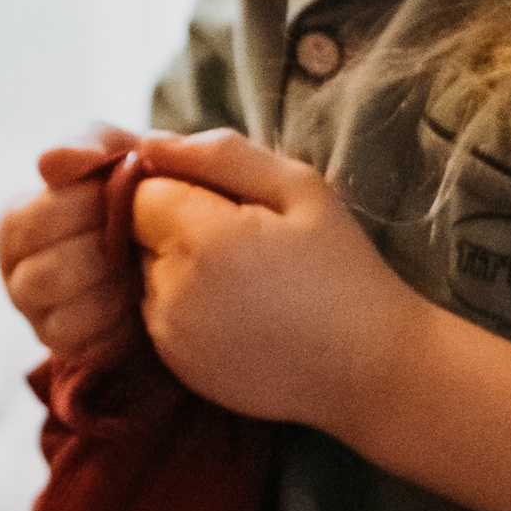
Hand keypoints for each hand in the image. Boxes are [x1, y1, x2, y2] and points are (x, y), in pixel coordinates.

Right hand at [0, 123, 142, 367]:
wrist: (186, 243)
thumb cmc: (142, 188)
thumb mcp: (122, 152)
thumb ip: (90, 143)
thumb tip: (48, 164)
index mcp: (15, 224)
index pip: (27, 222)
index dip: (80, 209)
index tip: (117, 195)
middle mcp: (17, 277)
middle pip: (45, 275)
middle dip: (101, 252)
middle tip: (135, 234)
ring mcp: (41, 320)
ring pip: (68, 315)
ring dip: (114, 288)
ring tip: (139, 265)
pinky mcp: (75, 352)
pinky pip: (93, 346)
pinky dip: (125, 323)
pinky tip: (141, 299)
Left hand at [129, 128, 413, 435]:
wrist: (371, 368)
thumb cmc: (344, 270)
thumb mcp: (301, 189)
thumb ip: (220, 156)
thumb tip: (149, 142)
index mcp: (203, 241)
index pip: (144, 190)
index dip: (185, 187)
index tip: (235, 204)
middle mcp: (172, 292)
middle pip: (139, 232)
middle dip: (181, 226)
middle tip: (251, 244)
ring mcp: (168, 335)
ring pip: (148, 272)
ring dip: (182, 266)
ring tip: (250, 282)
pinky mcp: (174, 365)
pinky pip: (159, 313)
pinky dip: (188, 305)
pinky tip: (242, 313)